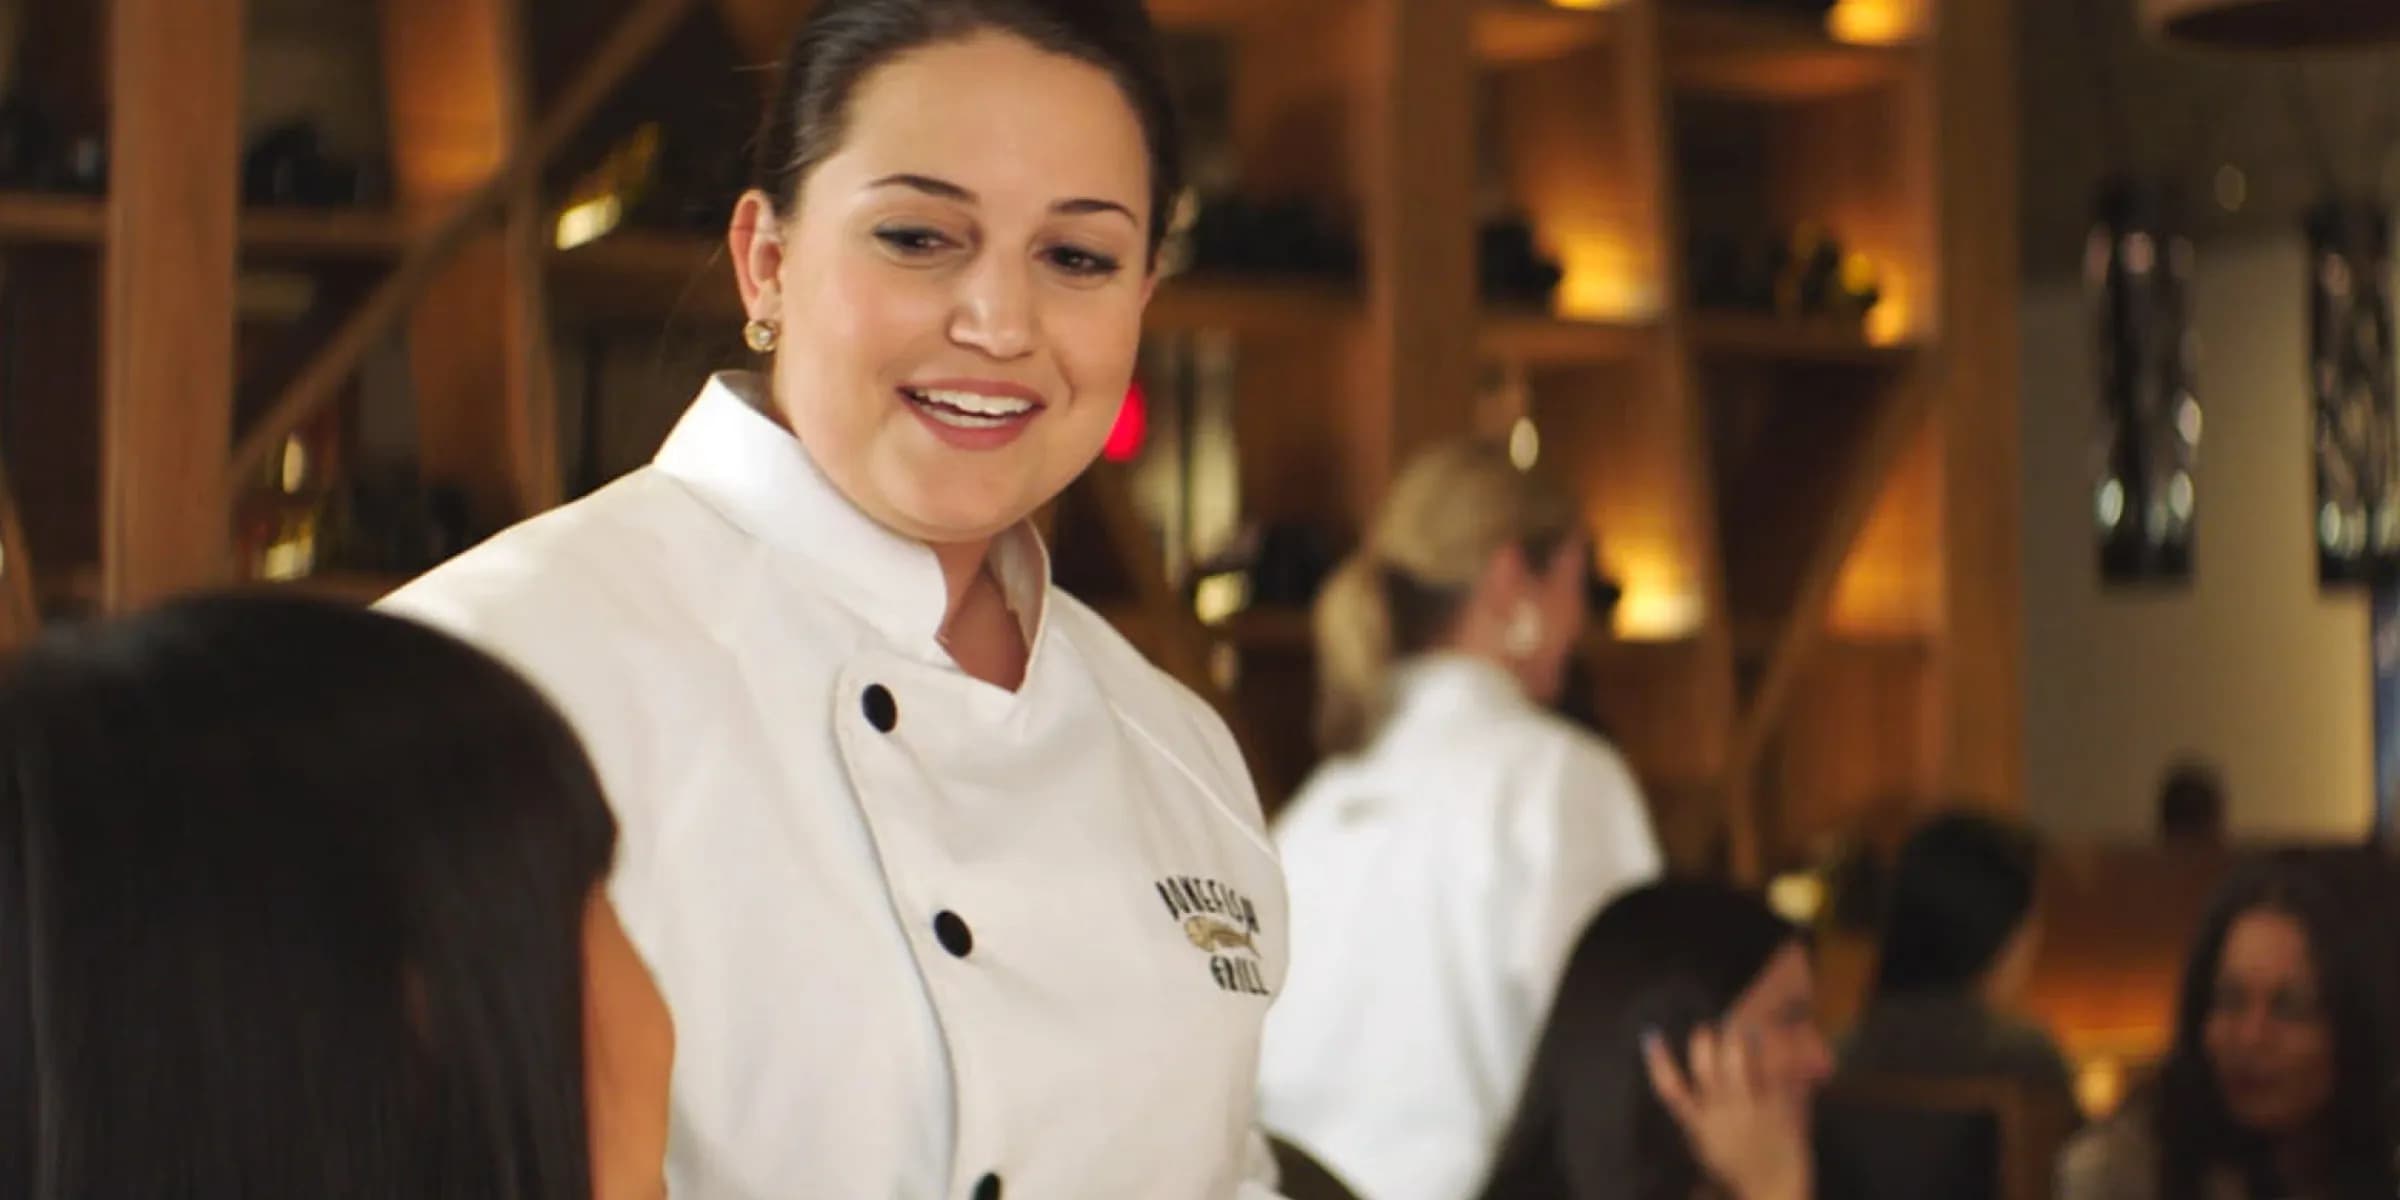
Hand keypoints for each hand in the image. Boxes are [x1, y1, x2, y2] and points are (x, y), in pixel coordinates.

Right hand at [1643, 1024, 1810, 1199]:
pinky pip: (1773, 1073)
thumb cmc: (1738, 1173)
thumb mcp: (1706, 1146)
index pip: (1670, 1089)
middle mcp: (1720, 1114)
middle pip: (1704, 1067)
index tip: (1651, 1035)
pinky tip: (1778, 1043)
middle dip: (1703, 1041)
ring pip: (1736, 1062)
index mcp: (1698, 1125)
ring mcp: (1749, 1110)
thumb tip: (1690, 1090)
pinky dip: (1774, 1055)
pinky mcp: (1778, 1109)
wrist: (1772, 1193)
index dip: (1658, 1061)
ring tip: (1744, 1028)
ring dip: (1737, 1039)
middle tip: (1707, 1029)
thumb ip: (1698, 1119)